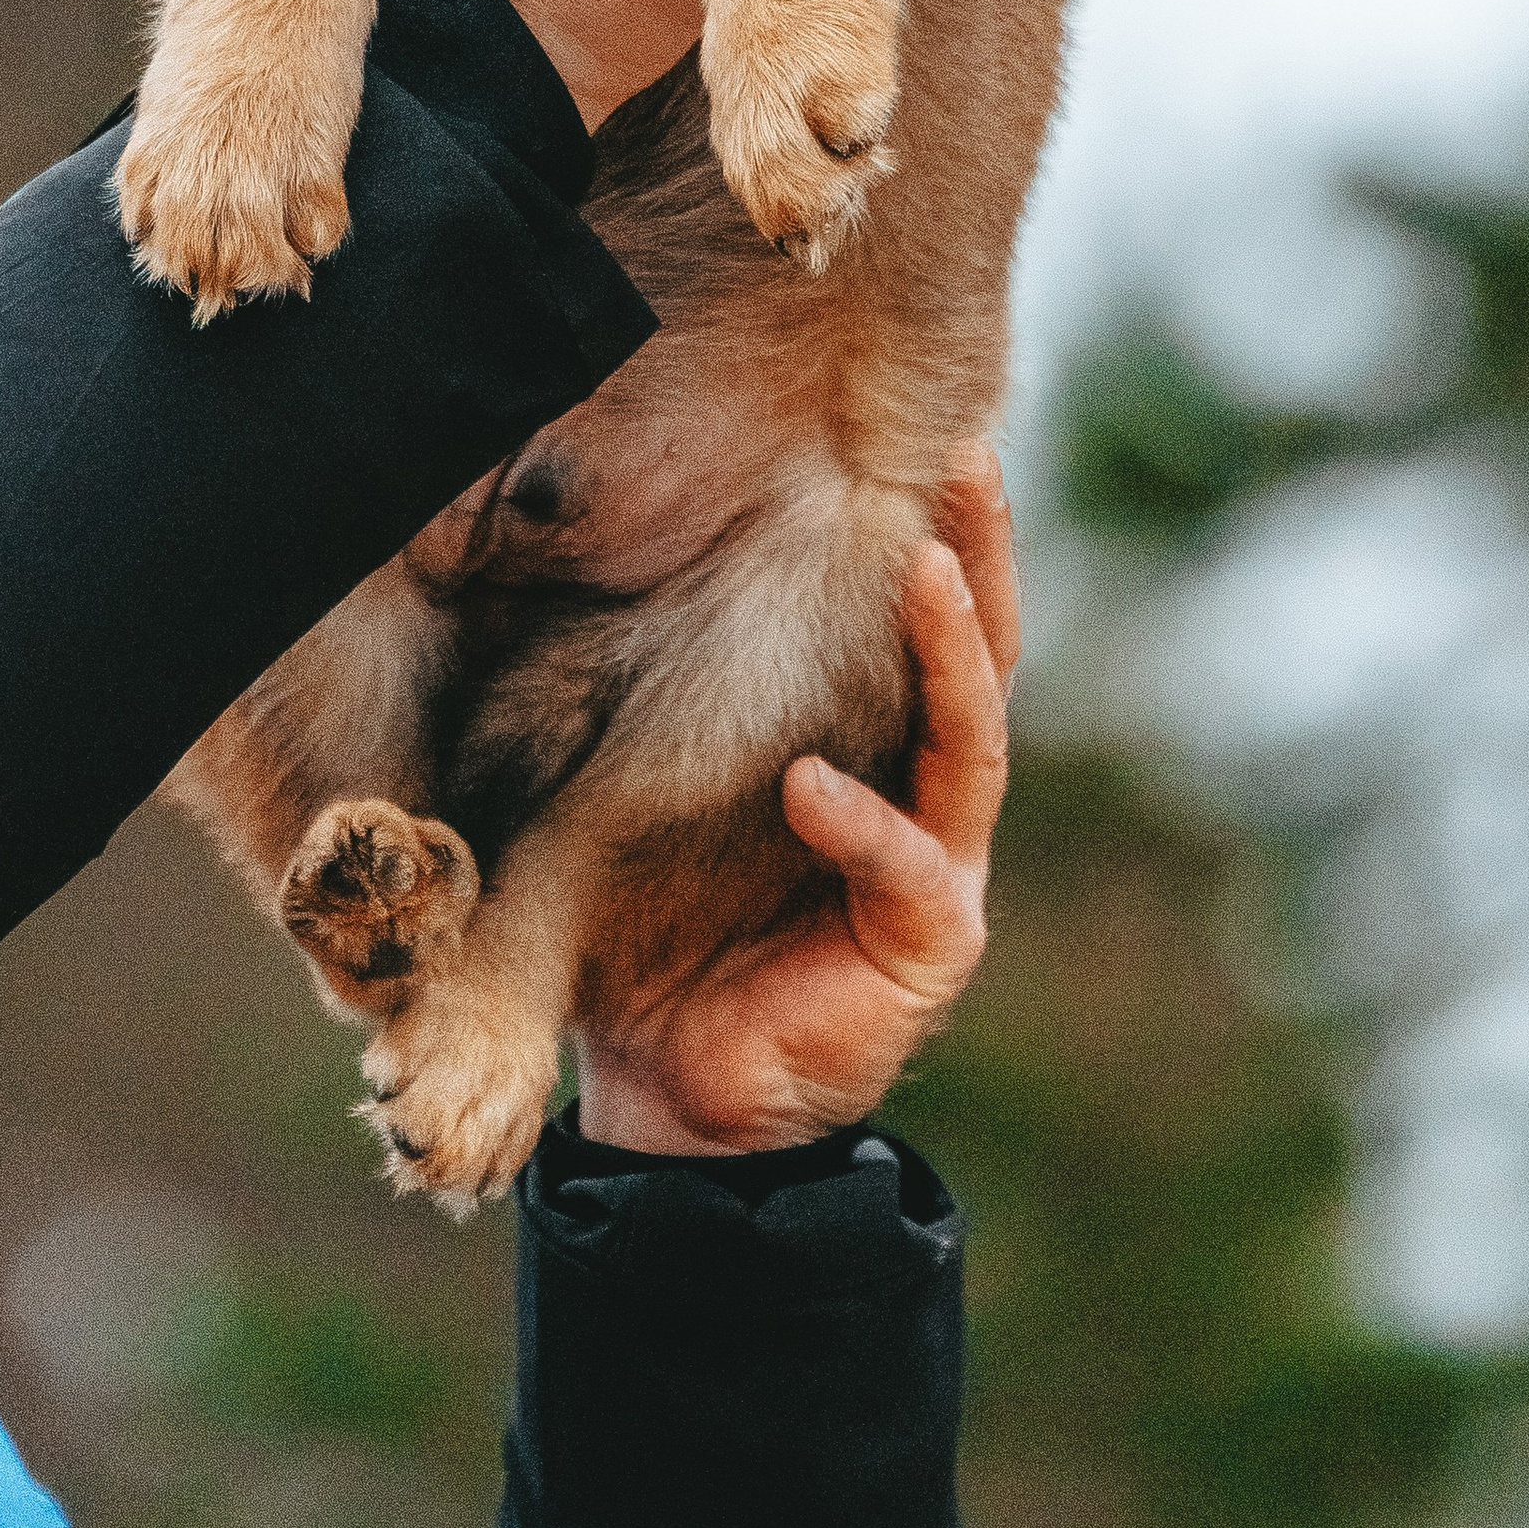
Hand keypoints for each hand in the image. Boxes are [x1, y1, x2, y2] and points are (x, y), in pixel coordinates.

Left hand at [570, 449, 1018, 1154]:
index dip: (936, 526)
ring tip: (922, 571)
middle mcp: (926, 786)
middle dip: (976, 550)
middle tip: (966, 460)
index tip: (931, 435)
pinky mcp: (929, 943)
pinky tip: (810, 786)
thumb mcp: (645, 791)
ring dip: (952, 648)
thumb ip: (635, 705)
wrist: (677, 1092)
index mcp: (874, 738)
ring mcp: (938, 863)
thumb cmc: (659, 925)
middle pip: (982, 647)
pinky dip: (863, 823)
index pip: (918, 613)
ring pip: (971, 735)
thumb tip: (546, 572)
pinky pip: (907, 867)